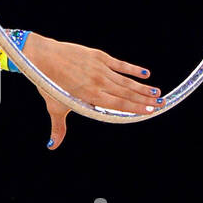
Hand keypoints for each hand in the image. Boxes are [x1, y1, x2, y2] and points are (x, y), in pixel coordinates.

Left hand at [20, 33, 161, 149]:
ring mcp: (99, 68)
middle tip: (162, 104)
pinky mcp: (98, 56)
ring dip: (142, 87)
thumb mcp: (54, 106)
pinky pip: (119, 64)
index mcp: (89, 96)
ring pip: (125, 80)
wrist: (41, 55)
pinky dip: (133, 69)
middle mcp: (97, 82)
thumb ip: (59, 127)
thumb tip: (52, 146)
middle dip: (145, 99)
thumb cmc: (46, 82)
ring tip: (157, 92)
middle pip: (126, 93)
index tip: (151, 111)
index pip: (118, 104)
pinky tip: (146, 74)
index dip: (136, 108)